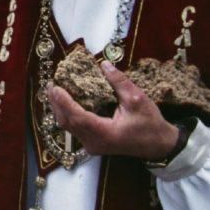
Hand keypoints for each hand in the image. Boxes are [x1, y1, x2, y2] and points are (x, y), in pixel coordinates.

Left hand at [46, 60, 179, 160]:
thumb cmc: (150, 124)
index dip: (64, 102)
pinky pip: (74, 129)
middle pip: (67, 123)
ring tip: (55, 90)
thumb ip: (119, 82)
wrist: (158, 145)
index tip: (55, 87)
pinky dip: (68, 114)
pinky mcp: (93, 143)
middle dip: (56, 103)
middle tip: (51, 84)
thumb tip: (103, 64)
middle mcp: (94, 143)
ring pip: (68, 127)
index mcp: (105, 133)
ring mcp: (92, 145)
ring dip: (60, 108)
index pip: (77, 117)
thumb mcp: (138, 99)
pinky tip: (66, 101)